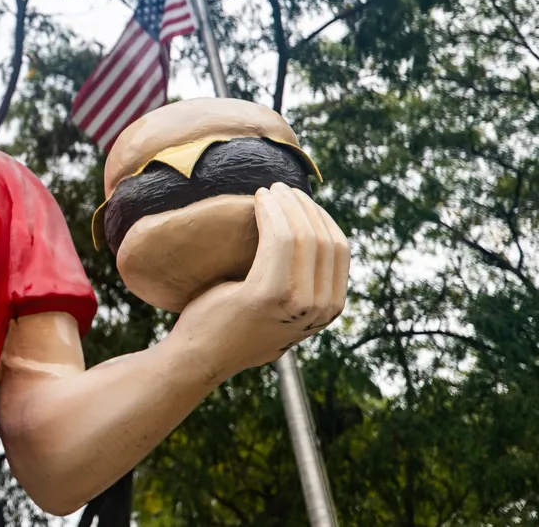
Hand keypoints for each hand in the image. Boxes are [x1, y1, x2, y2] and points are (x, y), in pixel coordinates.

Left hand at [173, 183, 349, 381]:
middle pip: (324, 239)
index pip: (339, 249)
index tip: (296, 198)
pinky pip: (277, 240)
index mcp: (330, 309)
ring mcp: (297, 304)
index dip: (319, 217)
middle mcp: (321, 309)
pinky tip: (257, 201)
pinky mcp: (267, 294)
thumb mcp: (282, 306)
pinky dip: (269, 213)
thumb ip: (302, 284)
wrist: (202, 355)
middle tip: (279, 187)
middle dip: (303, 206)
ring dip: (285, 205)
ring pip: (302, 236)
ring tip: (266, 190)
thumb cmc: (235, 322)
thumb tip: (307, 239)